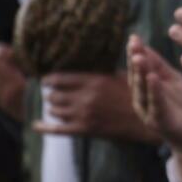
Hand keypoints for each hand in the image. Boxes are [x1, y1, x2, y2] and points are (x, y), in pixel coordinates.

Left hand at [33, 72, 158, 143]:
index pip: (60, 78)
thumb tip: (99, 51)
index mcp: (94, 81)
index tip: (48, 79)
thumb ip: (108, 66)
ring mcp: (83, 115)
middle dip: (53, 94)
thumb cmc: (136, 96)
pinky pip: (57, 129)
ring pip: (54, 111)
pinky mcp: (84, 130)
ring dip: (54, 107)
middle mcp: (85, 98)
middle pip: (53, 95)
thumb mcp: (124, 76)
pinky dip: (44, 127)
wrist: (146, 123)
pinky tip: (36, 124)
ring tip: (58, 105)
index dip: (50, 78)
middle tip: (55, 93)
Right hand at [127, 35, 181, 181]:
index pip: (139, 67)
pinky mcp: (160, 120)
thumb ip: (160, 66)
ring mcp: (149, 110)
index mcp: (145, 88)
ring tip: (139, 57)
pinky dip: (154, 90)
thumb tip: (146, 46)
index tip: (133, 37)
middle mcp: (142, 99)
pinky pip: (156, 103)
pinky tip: (152, 78)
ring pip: (143, 89)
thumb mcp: (172, 80)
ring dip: (140, 73)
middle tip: (133, 43)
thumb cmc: (181, 104)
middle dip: (135, 59)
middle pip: (137, 76)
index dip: (135, 53)